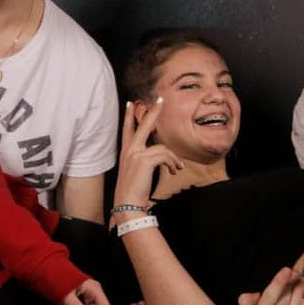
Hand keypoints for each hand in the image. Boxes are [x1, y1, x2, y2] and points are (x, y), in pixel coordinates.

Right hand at [112, 99, 183, 214]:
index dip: (128, 116)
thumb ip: (145, 161)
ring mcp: (135, 154)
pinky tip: (175, 171)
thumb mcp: (137, 173)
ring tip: (177, 168)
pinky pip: (166, 156)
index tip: (130, 104)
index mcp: (126, 152)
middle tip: (160, 99)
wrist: (128, 205)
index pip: (127, 130)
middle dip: (153, 111)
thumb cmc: (133, 192)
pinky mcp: (144, 160)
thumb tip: (162, 156)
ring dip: (174, 159)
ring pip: (162, 148)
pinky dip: (173, 163)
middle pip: (143, 125)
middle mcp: (129, 150)